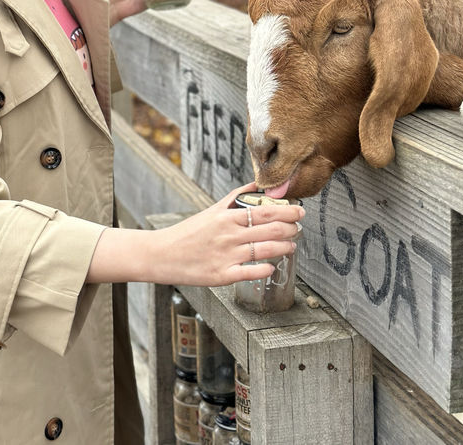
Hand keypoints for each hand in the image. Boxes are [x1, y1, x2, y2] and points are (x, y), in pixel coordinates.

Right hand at [86, 182, 304, 286]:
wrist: (162, 254)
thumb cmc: (188, 232)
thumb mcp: (211, 210)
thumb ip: (234, 198)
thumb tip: (255, 186)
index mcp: (226, 217)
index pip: (264, 211)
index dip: (286, 211)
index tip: (300, 210)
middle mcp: (228, 235)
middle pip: (268, 230)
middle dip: (289, 228)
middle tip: (300, 227)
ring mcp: (226, 256)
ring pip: (263, 250)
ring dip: (283, 248)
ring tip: (292, 246)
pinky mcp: (221, 275)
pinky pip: (248, 272)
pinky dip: (263, 270)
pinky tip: (272, 267)